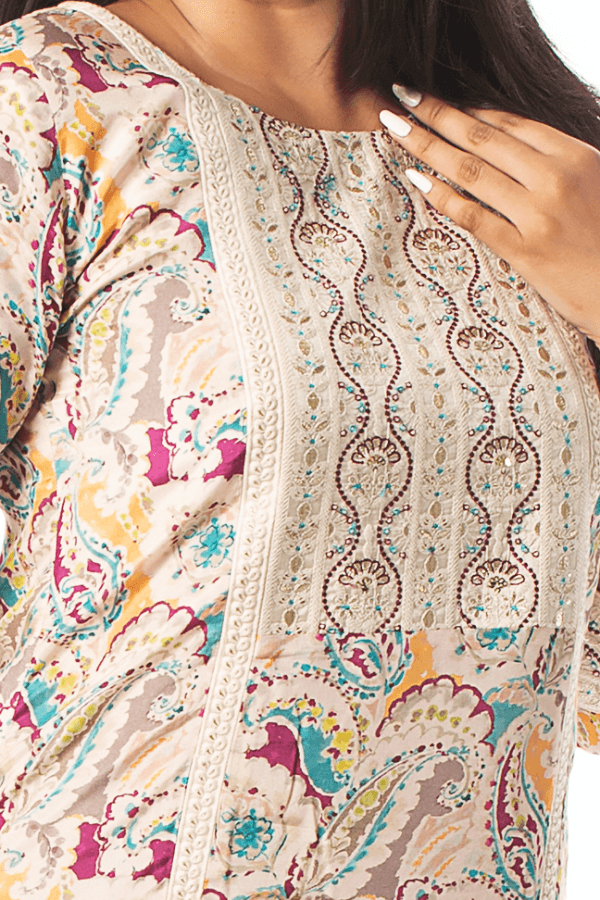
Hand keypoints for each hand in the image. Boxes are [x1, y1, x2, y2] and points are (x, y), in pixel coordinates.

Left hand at [380, 87, 599, 346]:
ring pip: (471, 171)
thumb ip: (557, 164)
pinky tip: (416, 179)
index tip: (434, 98)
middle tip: (401, 98)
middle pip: (481, 138)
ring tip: (396, 130)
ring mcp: (539, 214)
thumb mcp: (595, 183)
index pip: (508, 123)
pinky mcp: (526, 251)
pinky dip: (442, 195)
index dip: (465, 107)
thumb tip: (510, 151)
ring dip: (427, 146)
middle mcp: (555, 178)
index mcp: (575, 155)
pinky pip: (474, 217)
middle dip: (436, 114)